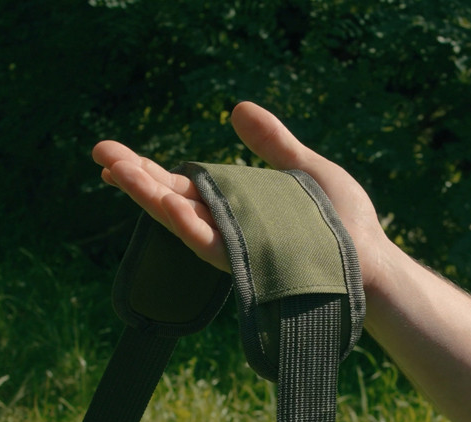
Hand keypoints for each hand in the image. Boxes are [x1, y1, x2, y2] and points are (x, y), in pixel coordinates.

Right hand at [92, 101, 388, 287]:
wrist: (372, 261)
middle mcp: (228, 226)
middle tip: (98, 153)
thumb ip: (273, 143)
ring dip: (147, 194)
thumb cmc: (345, 222)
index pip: (184, 184)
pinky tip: (162, 200)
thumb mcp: (305, 169)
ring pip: (181, 220)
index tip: (116, 152)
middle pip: (171, 199)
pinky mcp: (247, 262)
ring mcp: (235, 245)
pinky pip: (209, 242)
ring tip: (114, 168)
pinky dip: (186, 221)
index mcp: (237, 204)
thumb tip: (238, 109)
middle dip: (134, 177)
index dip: (150, 169)